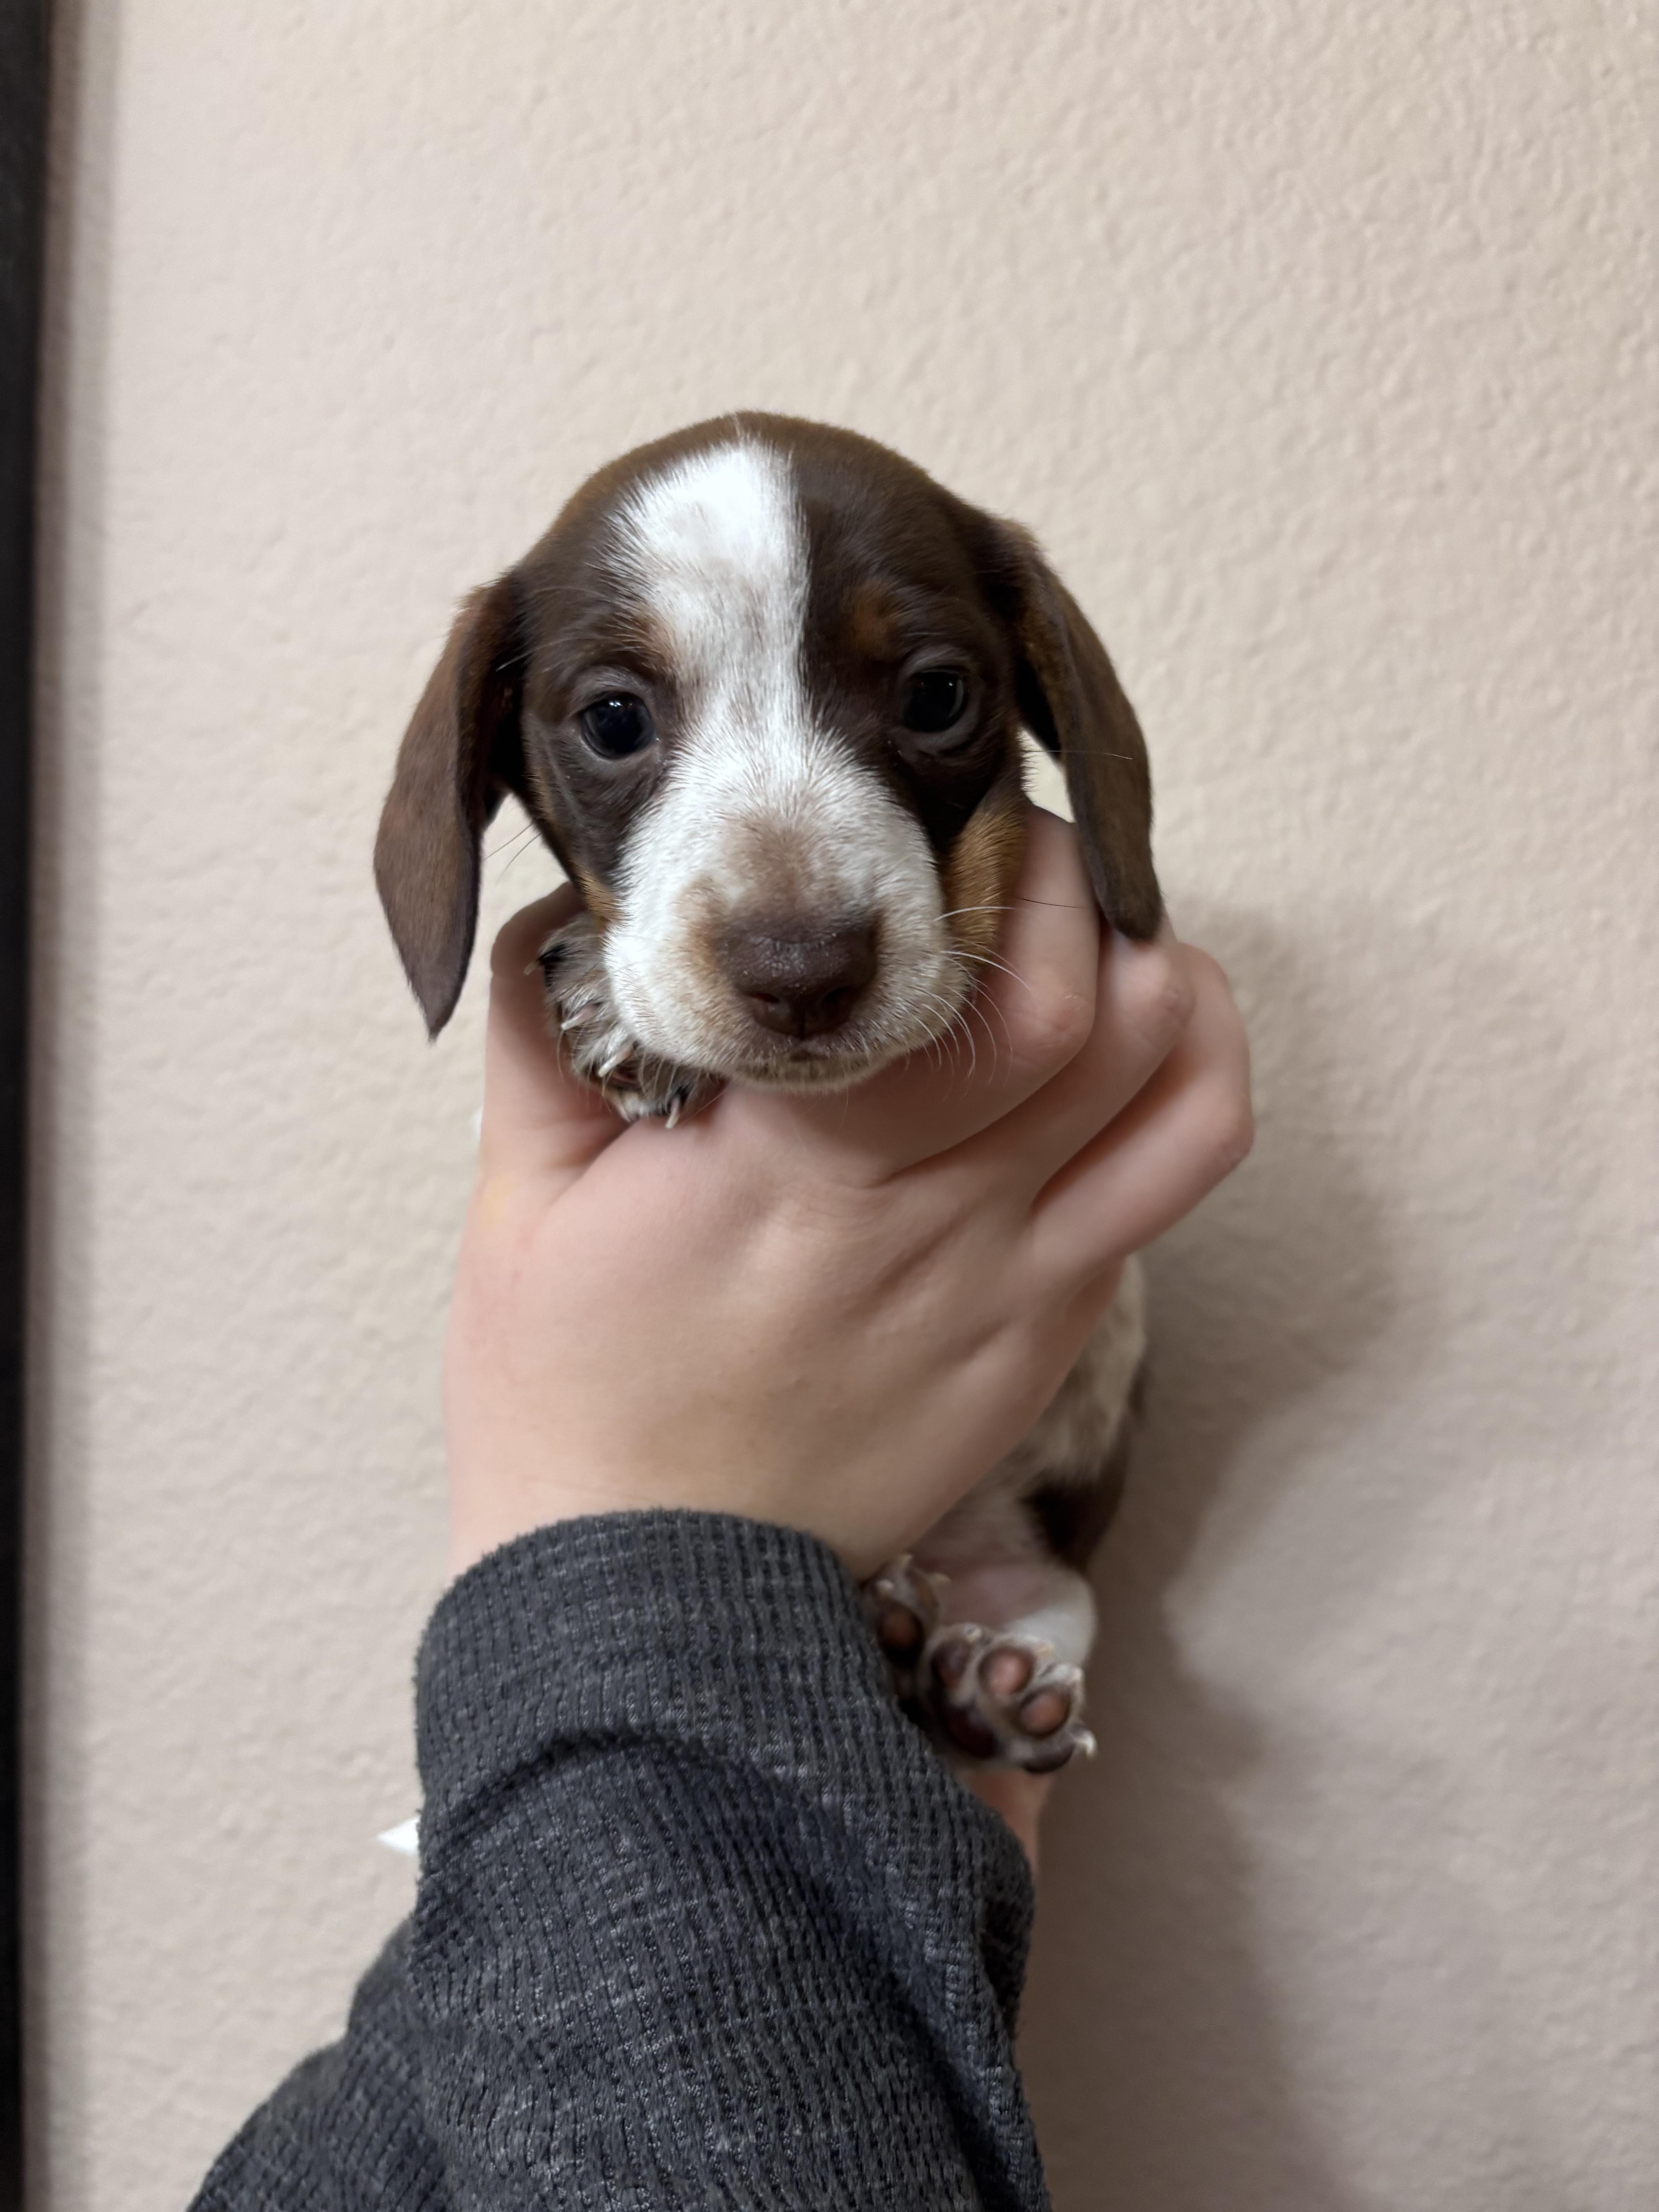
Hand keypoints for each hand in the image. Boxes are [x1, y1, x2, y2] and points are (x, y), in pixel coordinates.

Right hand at [444, 810, 1250, 1583]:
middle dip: (1078, 889)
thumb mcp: (519, 1208)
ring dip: (1166, 987)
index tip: (941, 816)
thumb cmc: (573, 1402)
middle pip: (1098, 1010)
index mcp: (791, 1168)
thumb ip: (544, 1038)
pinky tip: (1124, 1057)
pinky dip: (1181, 1093)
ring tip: (1097, 944)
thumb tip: (561, 906)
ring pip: (1176, 1095)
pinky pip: (1164, 1196)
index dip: (978, 863)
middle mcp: (929, 1220)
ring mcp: (1009, 1290)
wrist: (646, 1603)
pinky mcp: (1044, 1345)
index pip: (950, 975)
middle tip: (1013, 857)